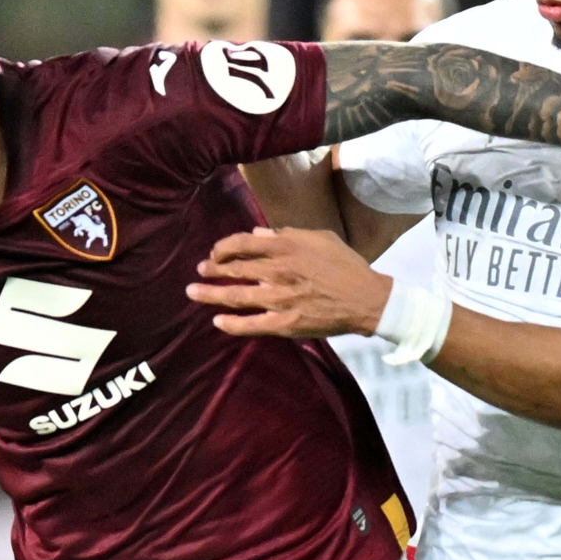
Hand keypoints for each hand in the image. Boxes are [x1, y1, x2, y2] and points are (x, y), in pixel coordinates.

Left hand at [187, 227, 393, 338]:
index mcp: (287, 247)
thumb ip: (287, 234)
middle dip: (212, 269)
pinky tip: (218, 322)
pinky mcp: (286, 324)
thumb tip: (258, 235)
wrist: (367, 299)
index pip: (242, 244)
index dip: (223, 247)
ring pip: (236, 296)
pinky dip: (233, 324)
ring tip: (193, 292)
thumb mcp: (320, 238)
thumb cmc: (346, 265)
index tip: (215, 252)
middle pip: (234, 269)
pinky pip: (252, 325)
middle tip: (199, 271)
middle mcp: (278, 271)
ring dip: (211, 294)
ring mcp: (280, 299)